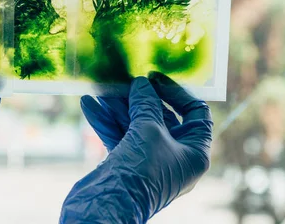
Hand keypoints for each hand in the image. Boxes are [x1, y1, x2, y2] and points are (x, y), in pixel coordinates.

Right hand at [60, 72, 212, 223]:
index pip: (195, 113)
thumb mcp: (148, 129)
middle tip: (123, 81)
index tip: (153, 78)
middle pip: (160, 117)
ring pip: (135, 125)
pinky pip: (119, 136)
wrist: (109, 205)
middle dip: (139, 98)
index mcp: (194, 152)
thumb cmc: (140, 170)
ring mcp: (149, 161)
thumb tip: (141, 84)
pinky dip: (105, 121)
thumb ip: (146, 102)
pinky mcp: (127, 164)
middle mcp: (174, 156)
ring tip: (100, 88)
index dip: (176, 92)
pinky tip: (89, 104)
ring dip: (117, 106)